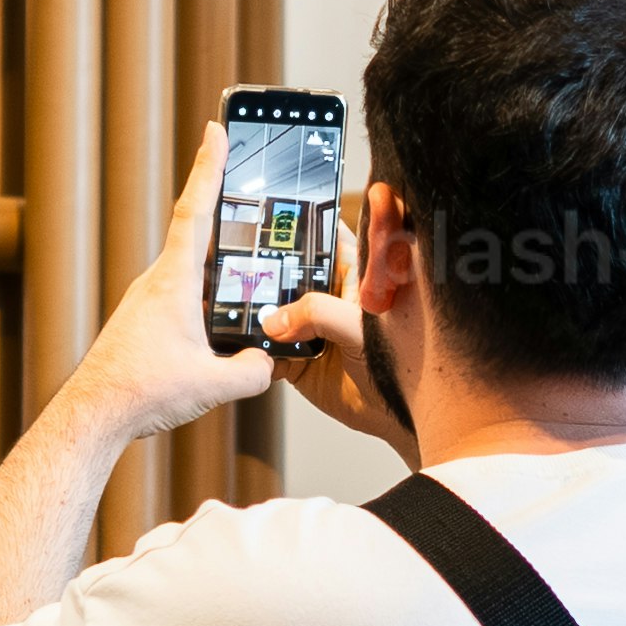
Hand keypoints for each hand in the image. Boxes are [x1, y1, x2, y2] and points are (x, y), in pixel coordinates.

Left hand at [68, 189, 284, 449]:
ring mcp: (147, 301)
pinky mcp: (142, 321)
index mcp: (174, 282)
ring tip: (248, 266)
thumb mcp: (212, 384)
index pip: (195, 211)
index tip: (215, 131)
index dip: (209, 168)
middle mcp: (157, 282)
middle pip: (196, 235)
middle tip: (246, 185)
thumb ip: (252, 371)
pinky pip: (181, 297)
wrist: (93, 413)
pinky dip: (203, 297)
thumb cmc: (140, 391)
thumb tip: (267, 362)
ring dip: (217, 265)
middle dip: (223, 210)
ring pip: (190, 271)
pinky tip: (218, 320)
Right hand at [254, 181, 417, 459]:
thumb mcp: (359, 328)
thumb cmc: (402, 365)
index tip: (270, 208)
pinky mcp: (293, 357)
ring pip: (272, 308)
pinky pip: (263, 346)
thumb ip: (319, 313)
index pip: (326, 235)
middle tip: (233, 257)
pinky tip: (230, 336)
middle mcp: (328, 296)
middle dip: (263, 266)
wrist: (393, 417)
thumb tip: (274, 319)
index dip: (301, 220)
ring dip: (251, 307)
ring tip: (223, 296)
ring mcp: (309, 326)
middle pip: (289, 269)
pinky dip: (248, 345)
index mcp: (354, 275)